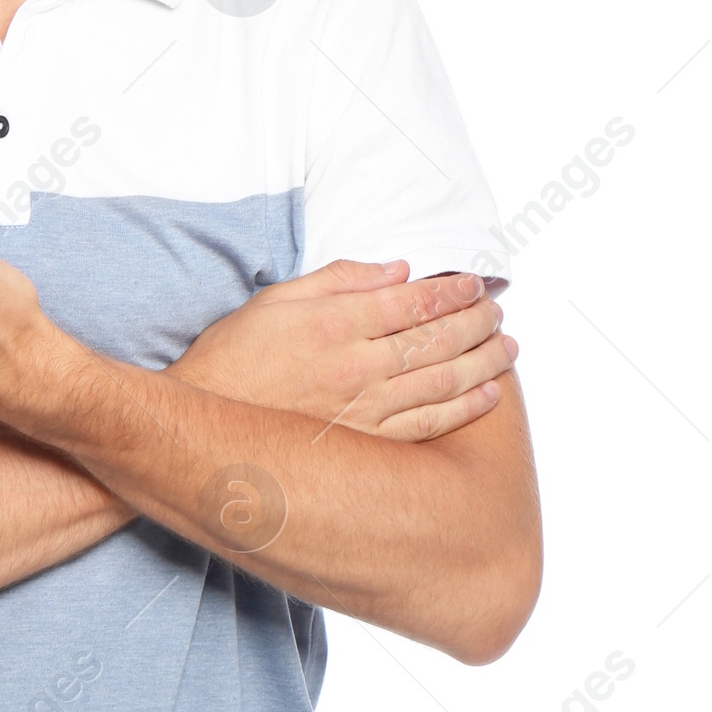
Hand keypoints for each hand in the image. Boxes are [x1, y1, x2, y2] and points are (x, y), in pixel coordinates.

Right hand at [169, 258, 515, 441]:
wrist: (204, 429)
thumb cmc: (234, 360)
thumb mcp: (276, 300)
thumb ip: (338, 279)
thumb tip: (397, 270)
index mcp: (337, 322)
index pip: (414, 300)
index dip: (452, 290)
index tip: (475, 284)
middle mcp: (358, 364)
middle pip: (438, 337)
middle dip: (477, 320)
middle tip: (498, 309)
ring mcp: (365, 408)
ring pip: (443, 379)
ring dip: (484, 359)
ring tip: (507, 345)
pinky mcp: (366, 441)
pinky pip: (429, 423)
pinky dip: (466, 406)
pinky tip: (487, 392)